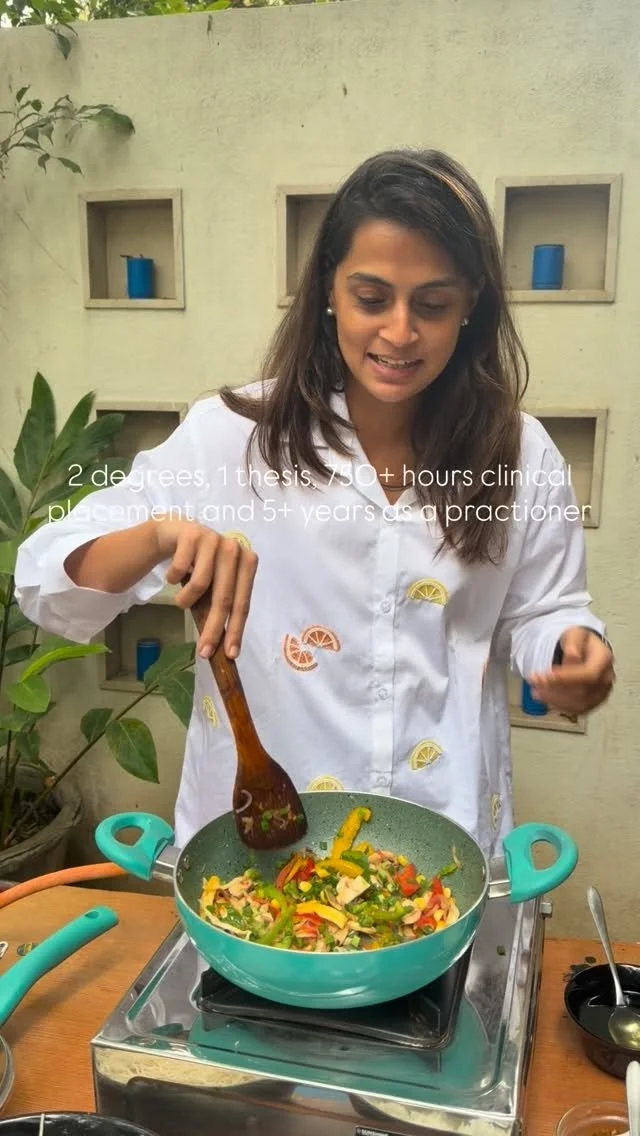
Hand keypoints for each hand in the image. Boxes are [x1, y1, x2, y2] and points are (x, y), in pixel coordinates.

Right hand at [153, 518, 257, 658]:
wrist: (176, 533)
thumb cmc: (201, 563)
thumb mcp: (216, 582)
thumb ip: (222, 603)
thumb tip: (223, 645)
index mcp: (247, 562)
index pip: (242, 603)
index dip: (236, 630)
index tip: (230, 654)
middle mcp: (235, 548)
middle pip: (224, 598)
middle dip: (213, 629)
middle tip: (203, 652)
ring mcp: (214, 538)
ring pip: (201, 585)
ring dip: (185, 600)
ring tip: (180, 601)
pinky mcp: (192, 533)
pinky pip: (180, 569)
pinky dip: (172, 578)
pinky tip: (173, 574)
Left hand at [528, 627, 614, 714]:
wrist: (585, 650)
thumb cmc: (580, 642)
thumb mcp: (575, 633)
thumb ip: (573, 643)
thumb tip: (572, 655)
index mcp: (604, 659)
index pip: (589, 674)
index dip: (567, 678)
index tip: (547, 676)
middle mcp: (606, 678)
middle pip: (583, 691)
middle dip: (556, 688)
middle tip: (535, 681)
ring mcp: (602, 692)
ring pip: (580, 704)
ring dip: (555, 699)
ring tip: (536, 691)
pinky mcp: (593, 701)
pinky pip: (577, 709)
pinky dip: (558, 705)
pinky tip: (545, 698)